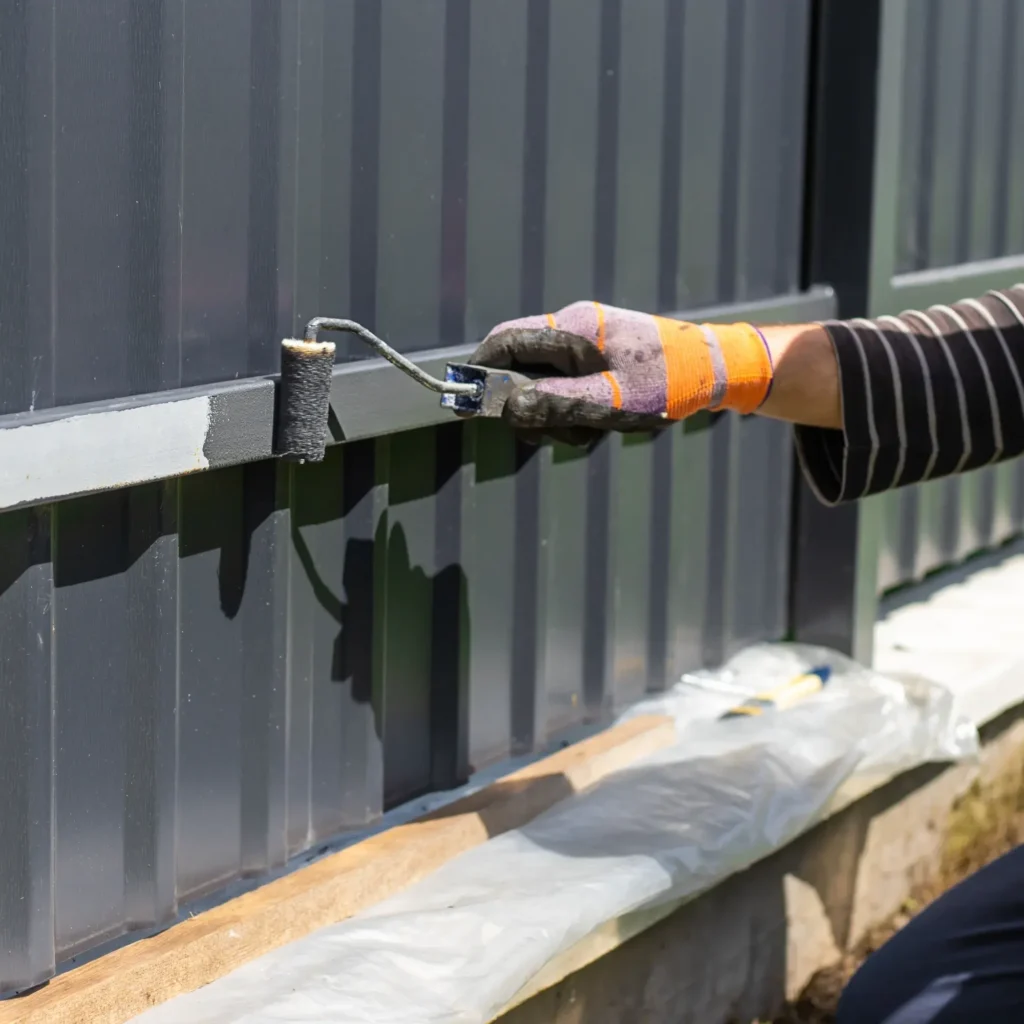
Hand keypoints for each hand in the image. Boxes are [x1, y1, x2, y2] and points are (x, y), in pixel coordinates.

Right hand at [471, 301, 773, 444]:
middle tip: (556, 432)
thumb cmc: (668, 382)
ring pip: (545, 381)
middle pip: (521, 366)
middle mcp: (575, 328)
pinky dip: (577, 408)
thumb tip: (507, 410)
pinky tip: (606, 420)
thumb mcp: (610, 401)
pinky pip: (569, 383)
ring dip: (558, 413)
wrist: (717, 368)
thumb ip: (556, 404)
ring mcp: (588, 341)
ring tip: (594, 429)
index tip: (469, 402)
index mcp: (573, 329)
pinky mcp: (600, 356)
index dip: (480, 371)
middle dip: (530, 406)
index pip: (504, 341)